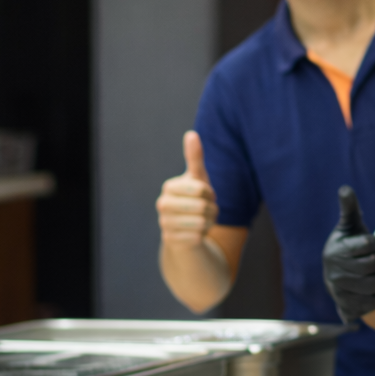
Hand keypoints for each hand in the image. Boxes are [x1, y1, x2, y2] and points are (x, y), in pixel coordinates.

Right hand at [156, 131, 218, 250]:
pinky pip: (197, 237)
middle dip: (212, 209)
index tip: (206, 195)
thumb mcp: (198, 178)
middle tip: (206, 209)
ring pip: (201, 223)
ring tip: (202, 220)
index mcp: (169, 187)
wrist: (186, 228)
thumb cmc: (194, 199)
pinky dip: (202, 236)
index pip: (201, 189)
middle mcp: (162, 204)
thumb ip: (195, 157)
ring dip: (208, 222)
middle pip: (202, 206)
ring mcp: (164, 223)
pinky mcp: (170, 241)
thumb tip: (191, 134)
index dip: (210, 193)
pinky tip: (195, 233)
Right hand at [322, 186, 374, 323]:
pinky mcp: (349, 309)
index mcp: (334, 251)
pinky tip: (373, 289)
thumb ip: (349, 207)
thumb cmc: (349, 245)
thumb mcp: (350, 225)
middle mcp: (333, 274)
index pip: (370, 244)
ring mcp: (340, 293)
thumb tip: (345, 188)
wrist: (340, 276)